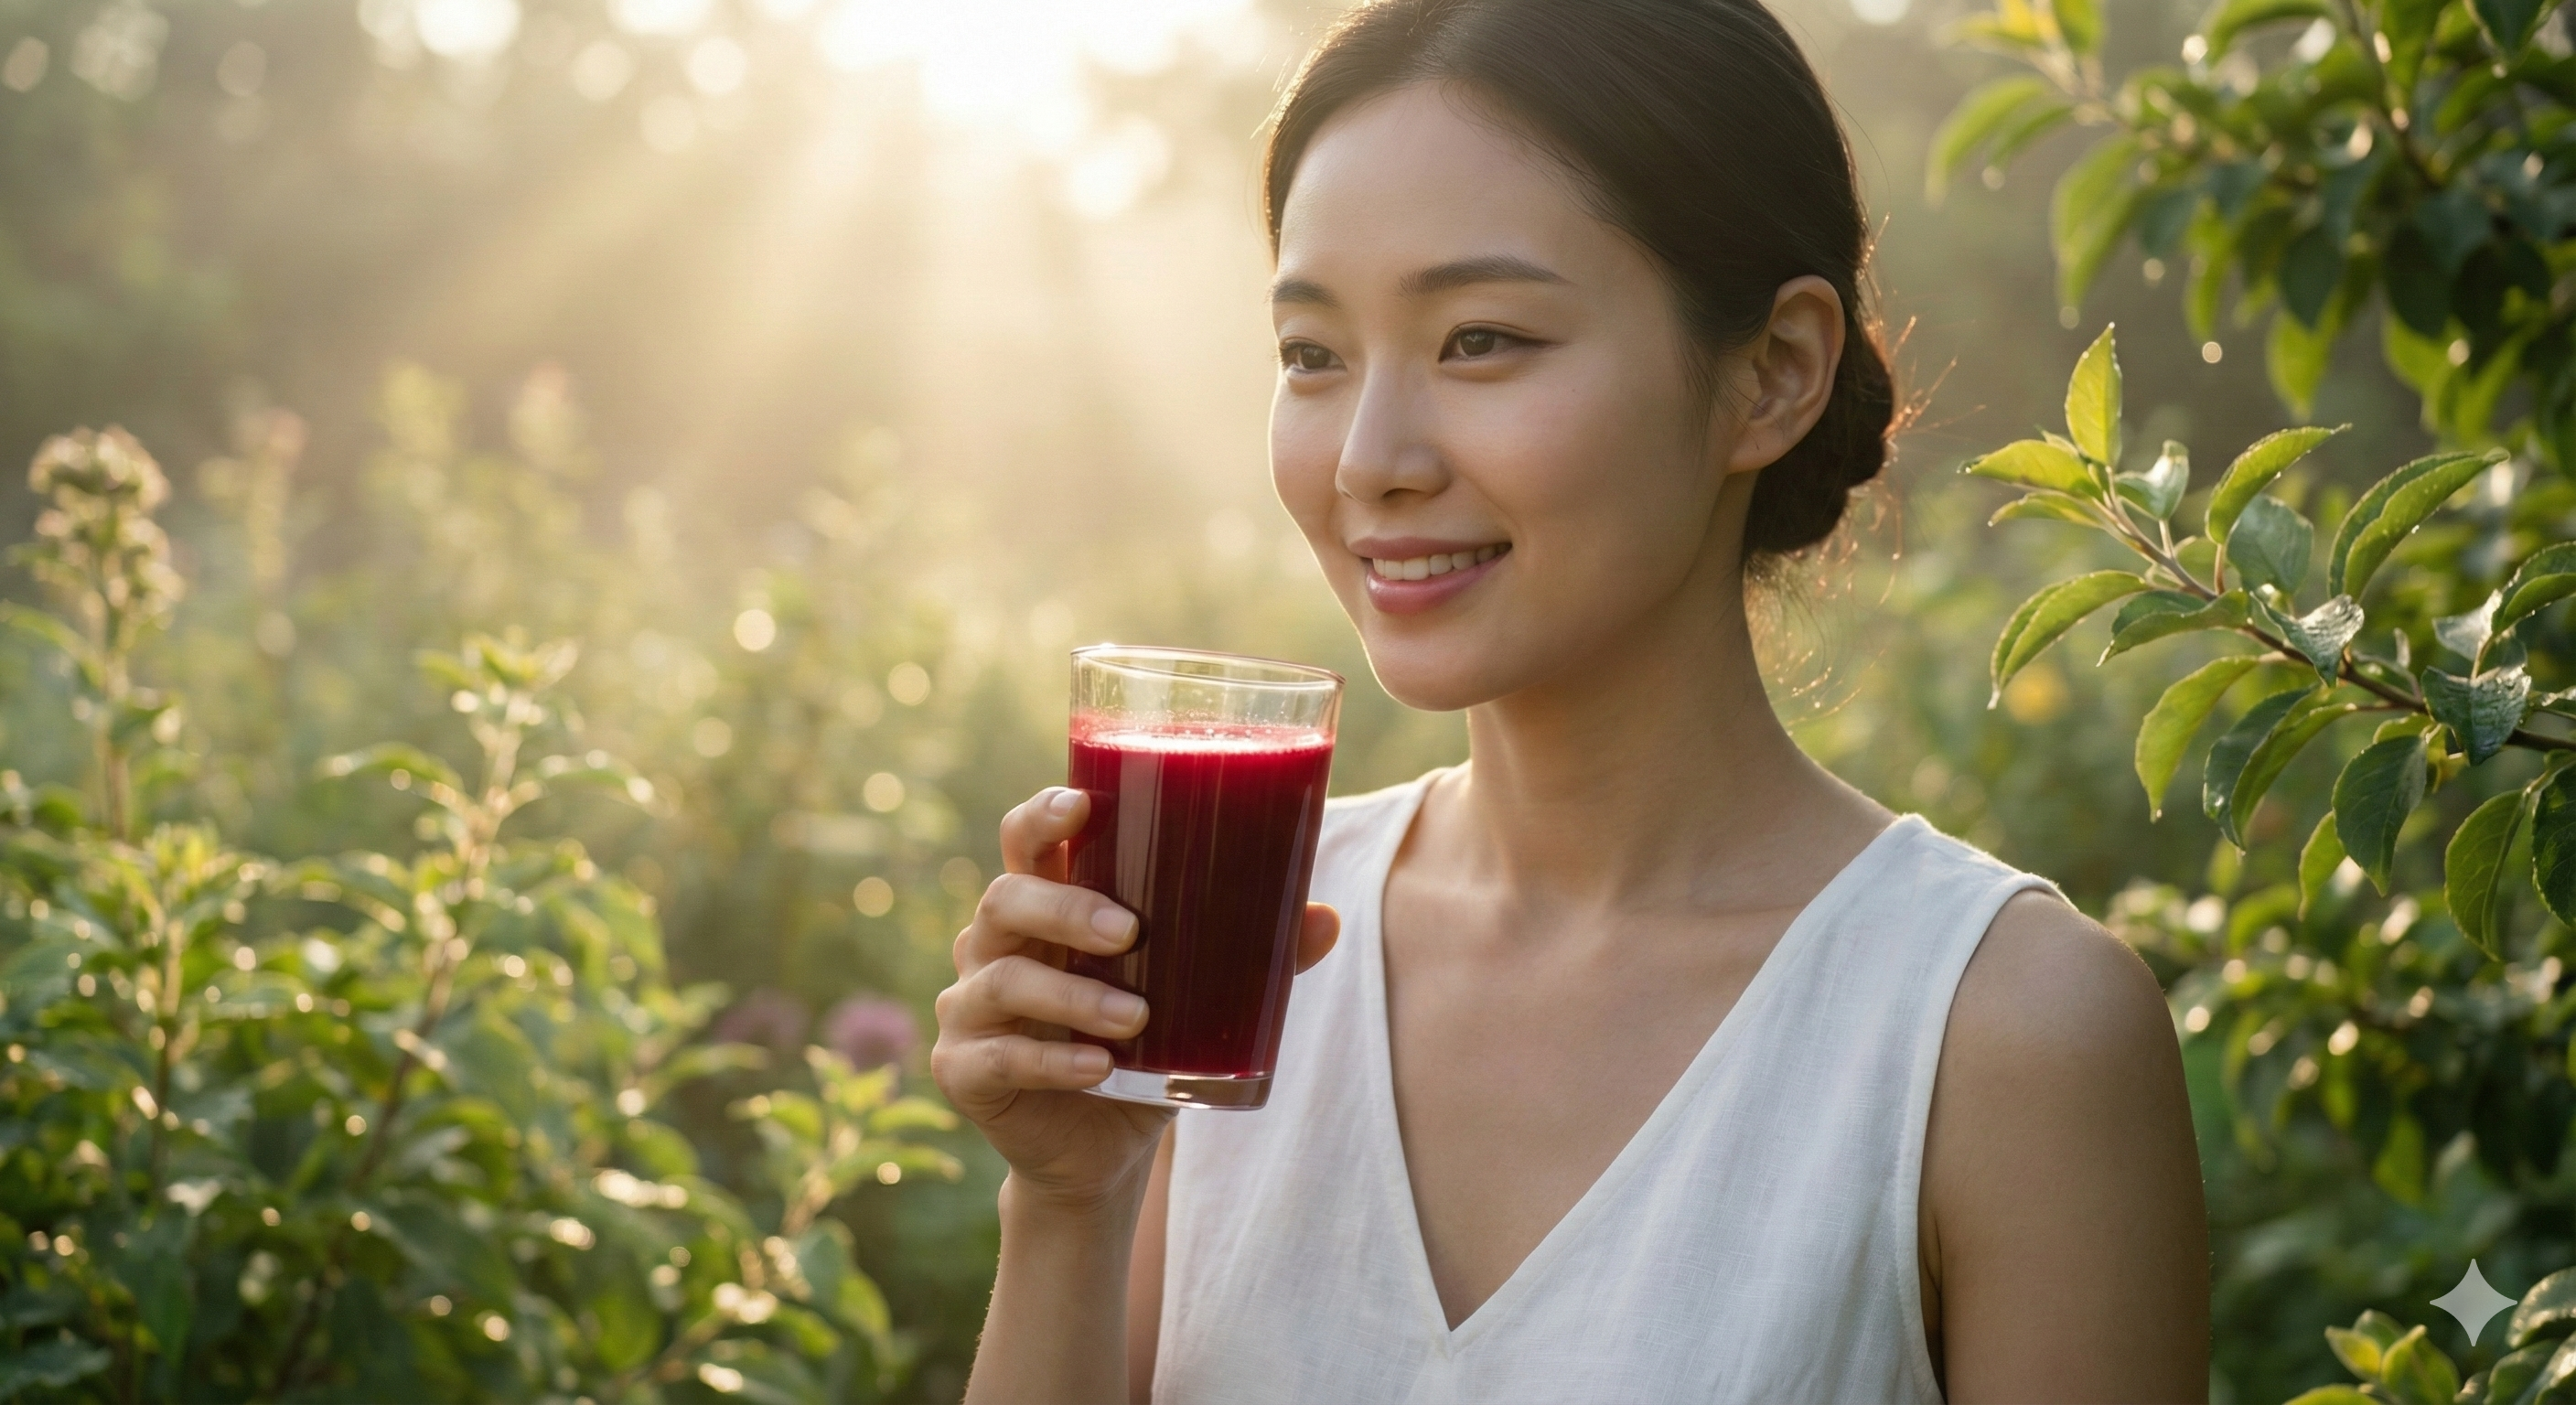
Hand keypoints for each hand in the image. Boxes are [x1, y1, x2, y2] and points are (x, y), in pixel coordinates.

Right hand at [932, 786, 1339, 1217]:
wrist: (1102, 1153)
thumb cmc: (1145, 1048)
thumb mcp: (1198, 1000)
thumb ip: (1253, 957)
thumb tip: (1324, 917)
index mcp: (1043, 908)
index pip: (1024, 840)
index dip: (1042, 815)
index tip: (1082, 804)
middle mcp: (994, 945)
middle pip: (1005, 898)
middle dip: (1065, 907)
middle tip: (1130, 930)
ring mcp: (968, 1008)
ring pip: (1001, 979)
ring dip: (1072, 995)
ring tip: (1136, 1016)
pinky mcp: (963, 1069)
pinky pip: (999, 1056)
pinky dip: (1053, 1062)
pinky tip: (1098, 1070)